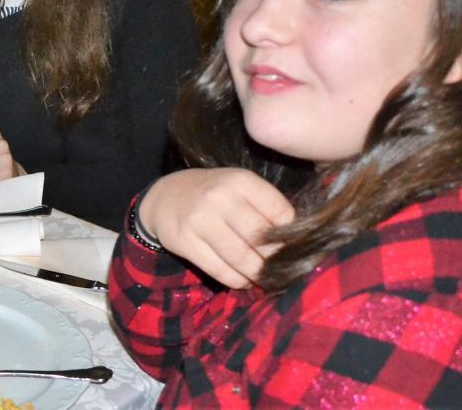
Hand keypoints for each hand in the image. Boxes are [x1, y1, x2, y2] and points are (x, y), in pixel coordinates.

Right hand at [138, 168, 294, 288]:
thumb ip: (265, 207)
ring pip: (241, 258)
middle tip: (278, 267)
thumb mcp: (239, 187)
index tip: (290, 246)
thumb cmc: (213, 193)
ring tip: (262, 277)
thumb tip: (295, 243)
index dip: (290, 235)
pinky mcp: (185, 241)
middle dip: (274, 259)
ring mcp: (200, 219)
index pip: (280, 212)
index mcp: (240, 180)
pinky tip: (242, 279)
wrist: (166, 197)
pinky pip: (220, 270)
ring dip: (257, 274)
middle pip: (261, 239)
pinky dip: (237, 281)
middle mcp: (220, 197)